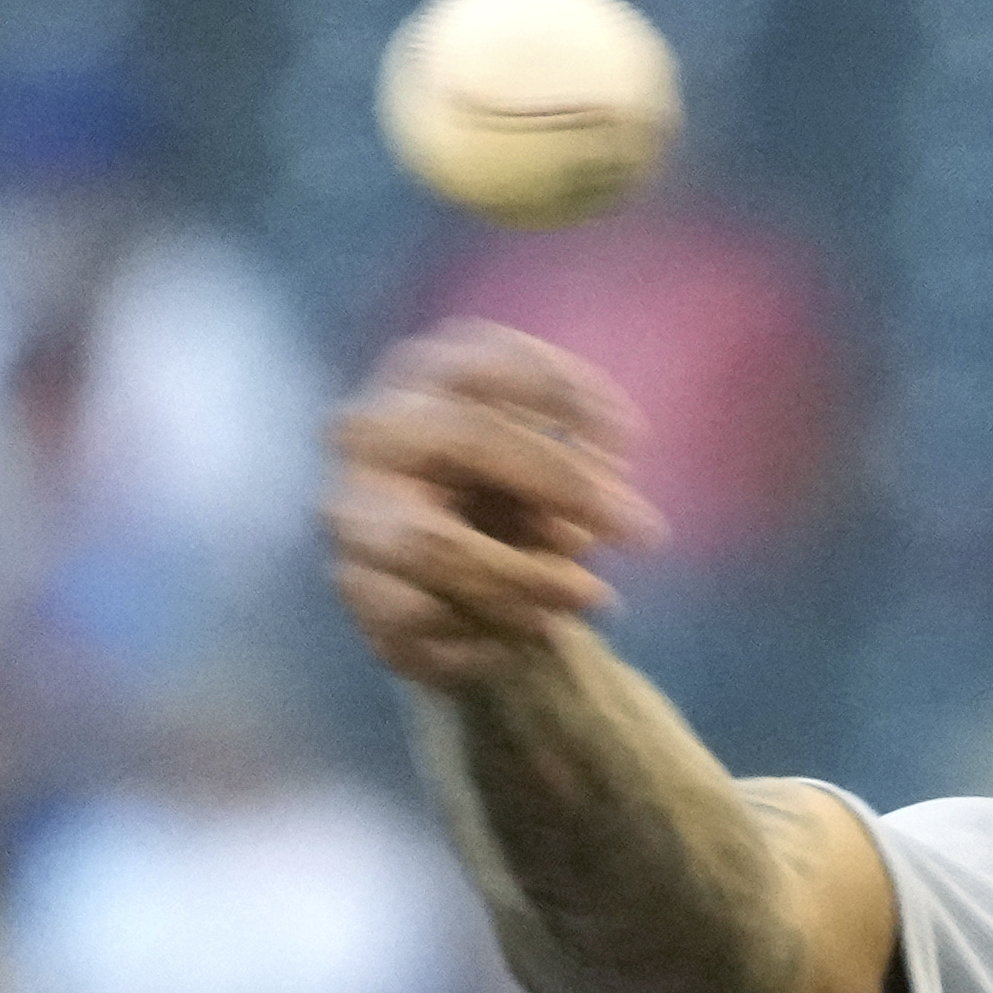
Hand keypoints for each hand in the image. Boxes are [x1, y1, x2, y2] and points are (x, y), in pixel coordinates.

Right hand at [320, 323, 671, 689]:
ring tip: (591, 598)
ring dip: (527, 576)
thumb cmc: (502, 504)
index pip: (490, 359)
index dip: (567, 393)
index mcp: (424, 375)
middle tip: (641, 532)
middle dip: (562, 484)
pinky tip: (531, 632)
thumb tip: (612, 511)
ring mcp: (350, 512)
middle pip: (466, 438)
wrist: (435, 592)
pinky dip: (490, 631)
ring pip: (433, 544)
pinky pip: (423, 616)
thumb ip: (574, 474)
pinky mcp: (354, 592)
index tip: (632, 441)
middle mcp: (374, 430)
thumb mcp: (544, 473)